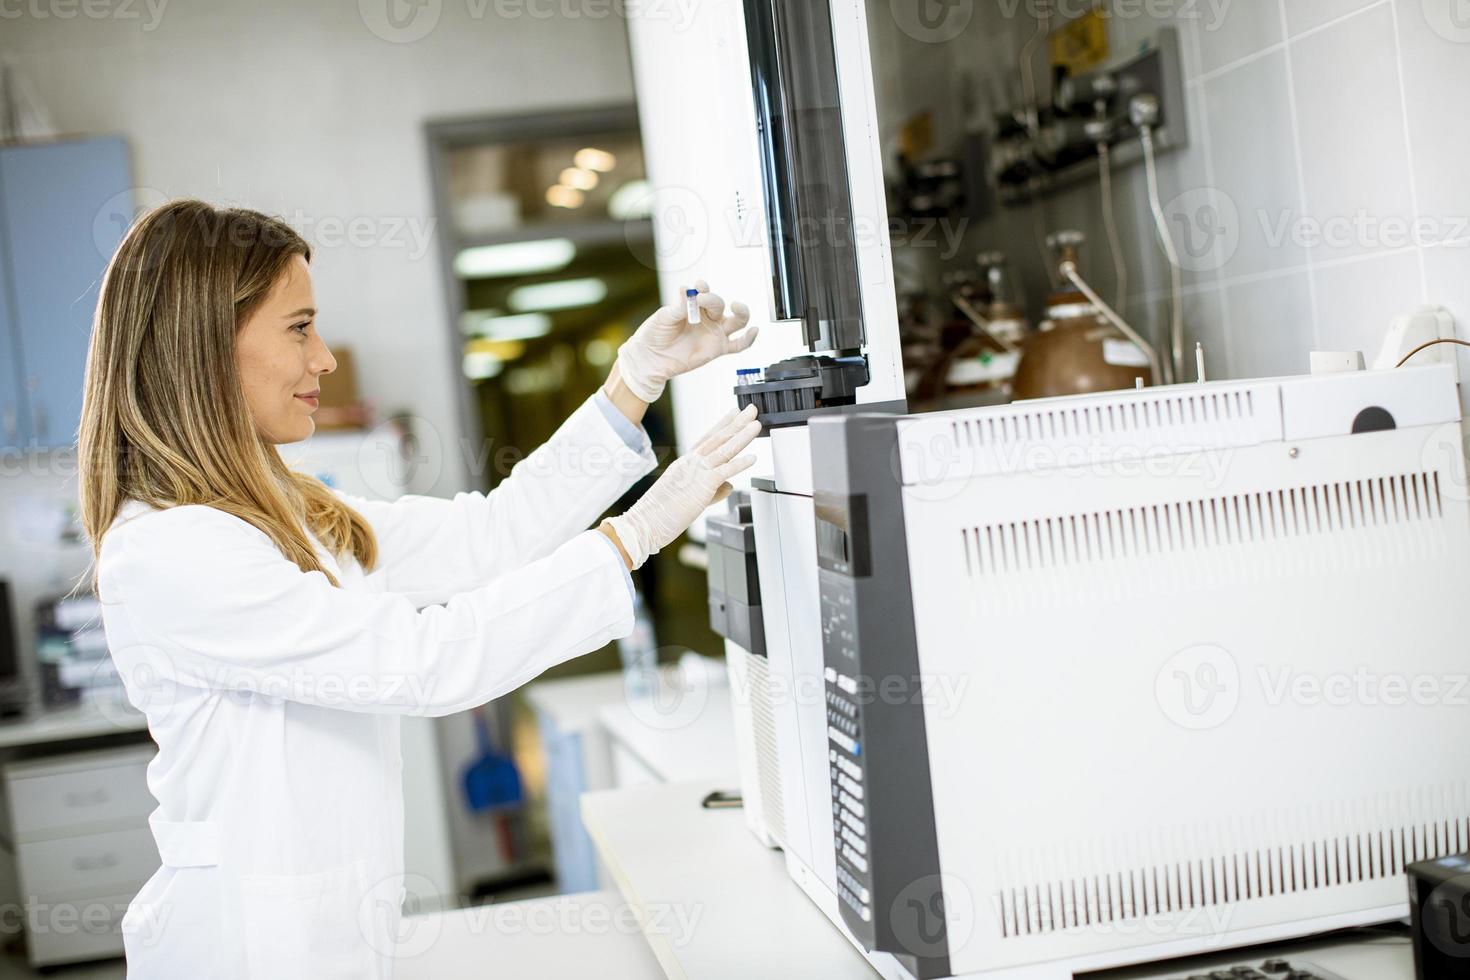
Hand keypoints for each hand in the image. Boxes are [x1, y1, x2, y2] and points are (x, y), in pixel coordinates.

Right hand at [603, 405, 760, 568]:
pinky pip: (724, 471)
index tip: (733, 413)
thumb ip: (713, 490)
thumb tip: (730, 485)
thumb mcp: (689, 498)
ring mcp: (696, 472)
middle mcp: (690, 463)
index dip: (722, 424)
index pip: (707, 439)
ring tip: (756, 424)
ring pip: (723, 449)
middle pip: (718, 438)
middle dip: (736, 422)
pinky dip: (740, 463)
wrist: (644, 524)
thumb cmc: (661, 515)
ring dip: (741, 435)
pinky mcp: (701, 486)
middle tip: (751, 409)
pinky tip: (753, 457)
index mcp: (685, 464)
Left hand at [615, 280, 759, 401]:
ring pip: (736, 321)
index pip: (704, 292)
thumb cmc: (655, 335)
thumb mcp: (664, 318)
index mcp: (694, 305)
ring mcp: (714, 332)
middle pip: (720, 305)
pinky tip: (754, 331)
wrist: (651, 358)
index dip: (703, 288)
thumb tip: (685, 289)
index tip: (697, 287)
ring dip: (741, 312)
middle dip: (713, 300)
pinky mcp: (718, 349)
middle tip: (701, 299)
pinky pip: (738, 345)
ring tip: (737, 306)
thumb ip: (678, 307)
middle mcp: (707, 317)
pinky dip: (748, 339)